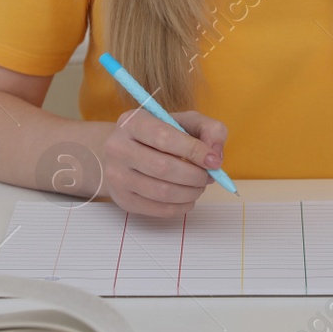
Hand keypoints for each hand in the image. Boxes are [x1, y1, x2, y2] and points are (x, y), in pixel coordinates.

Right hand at [101, 107, 228, 217]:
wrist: (125, 153)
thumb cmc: (160, 135)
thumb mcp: (185, 122)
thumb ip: (209, 129)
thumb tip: (216, 155)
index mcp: (133, 122)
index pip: (164, 137)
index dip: (194, 151)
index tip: (214, 161)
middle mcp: (117, 147)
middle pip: (163, 167)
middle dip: (195, 175)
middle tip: (209, 176)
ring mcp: (116, 176)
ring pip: (162, 192)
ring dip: (190, 192)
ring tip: (199, 186)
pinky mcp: (122, 199)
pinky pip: (158, 209)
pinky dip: (181, 207)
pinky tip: (188, 198)